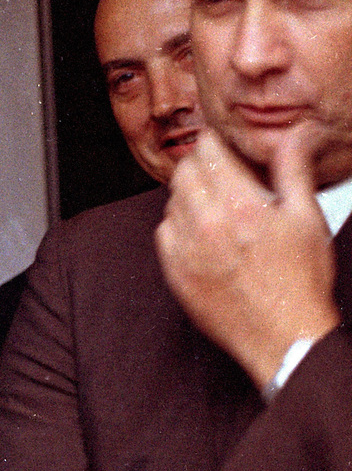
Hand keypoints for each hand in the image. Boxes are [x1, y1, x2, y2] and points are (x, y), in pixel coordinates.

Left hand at [155, 124, 339, 390]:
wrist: (283, 336)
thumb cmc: (301, 280)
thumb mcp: (307, 219)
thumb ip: (293, 171)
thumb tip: (295, 133)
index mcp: (241, 205)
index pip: (207, 152)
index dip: (213, 142)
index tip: (218, 144)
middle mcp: (206, 224)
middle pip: (184, 173)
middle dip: (199, 165)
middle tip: (217, 172)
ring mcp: (186, 250)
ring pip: (171, 201)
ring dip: (189, 195)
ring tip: (215, 205)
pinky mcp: (174, 272)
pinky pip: (163, 233)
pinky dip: (177, 226)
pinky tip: (201, 233)